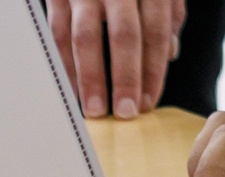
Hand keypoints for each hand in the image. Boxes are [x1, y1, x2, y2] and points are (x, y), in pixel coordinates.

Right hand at [48, 0, 185, 119]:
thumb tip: (167, 55)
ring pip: (84, 36)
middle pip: (123, 36)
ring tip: (94, 110)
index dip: (153, 72)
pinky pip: (57, 31)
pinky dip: (65, 62)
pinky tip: (72, 86)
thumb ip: (167, 16)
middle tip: (124, 113)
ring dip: (89, 77)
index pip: (155, 33)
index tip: (147, 103)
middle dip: (124, 78)